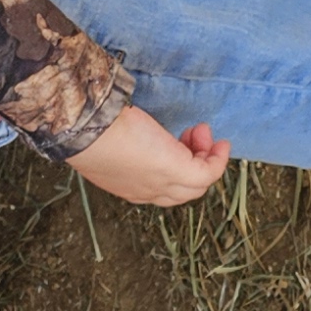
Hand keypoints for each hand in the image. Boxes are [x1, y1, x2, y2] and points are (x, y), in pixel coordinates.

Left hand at [70, 106, 230, 207]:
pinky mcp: (177, 172)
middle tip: (193, 134)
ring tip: (201, 132)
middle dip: (192, 162)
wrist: (89, 133)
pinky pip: (208, 174)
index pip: (158, 188)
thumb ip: (119, 135)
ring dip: (206, 158)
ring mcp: (162, 184)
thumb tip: (126, 119)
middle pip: (180, 190)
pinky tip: (221, 144)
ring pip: (196, 184)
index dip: (171, 167)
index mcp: (127, 185)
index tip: (178, 141)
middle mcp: (146, 191)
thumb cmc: (91, 129)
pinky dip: (219, 161)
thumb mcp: (108, 138)